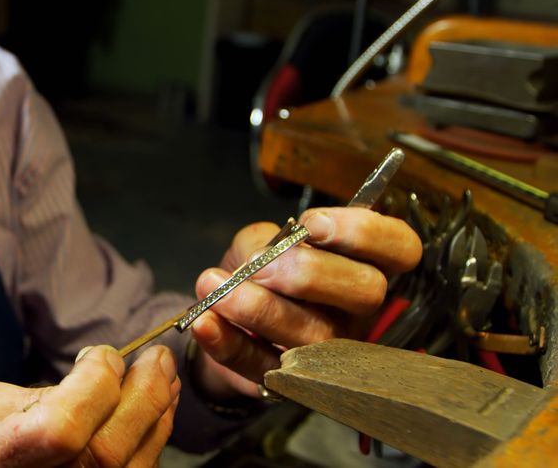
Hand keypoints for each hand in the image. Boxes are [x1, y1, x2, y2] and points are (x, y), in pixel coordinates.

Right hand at [0, 345, 180, 466]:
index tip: (101, 354)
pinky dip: (152, 442)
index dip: (93, 384)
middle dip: (143, 393)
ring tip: (164, 379)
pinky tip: (154, 414)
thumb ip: (29, 397)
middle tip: (157, 357)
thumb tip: (88, 383)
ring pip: (132, 467)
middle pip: (108, 448)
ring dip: (157, 416)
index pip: (61, 426)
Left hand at [189, 208, 421, 399]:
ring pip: (315, 337)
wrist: (225, 312)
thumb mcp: (261, 241)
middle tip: (260, 266)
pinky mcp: (286, 381)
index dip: (364, 232)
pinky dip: (228, 342)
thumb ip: (267, 241)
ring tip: (215, 287)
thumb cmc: (258, 269)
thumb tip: (263, 257)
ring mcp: (328, 352)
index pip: (401, 248)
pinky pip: (262, 365)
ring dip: (260, 309)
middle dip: (309, 273)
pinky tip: (205, 321)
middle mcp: (356, 312)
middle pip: (367, 292)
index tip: (312, 224)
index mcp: (362, 266)